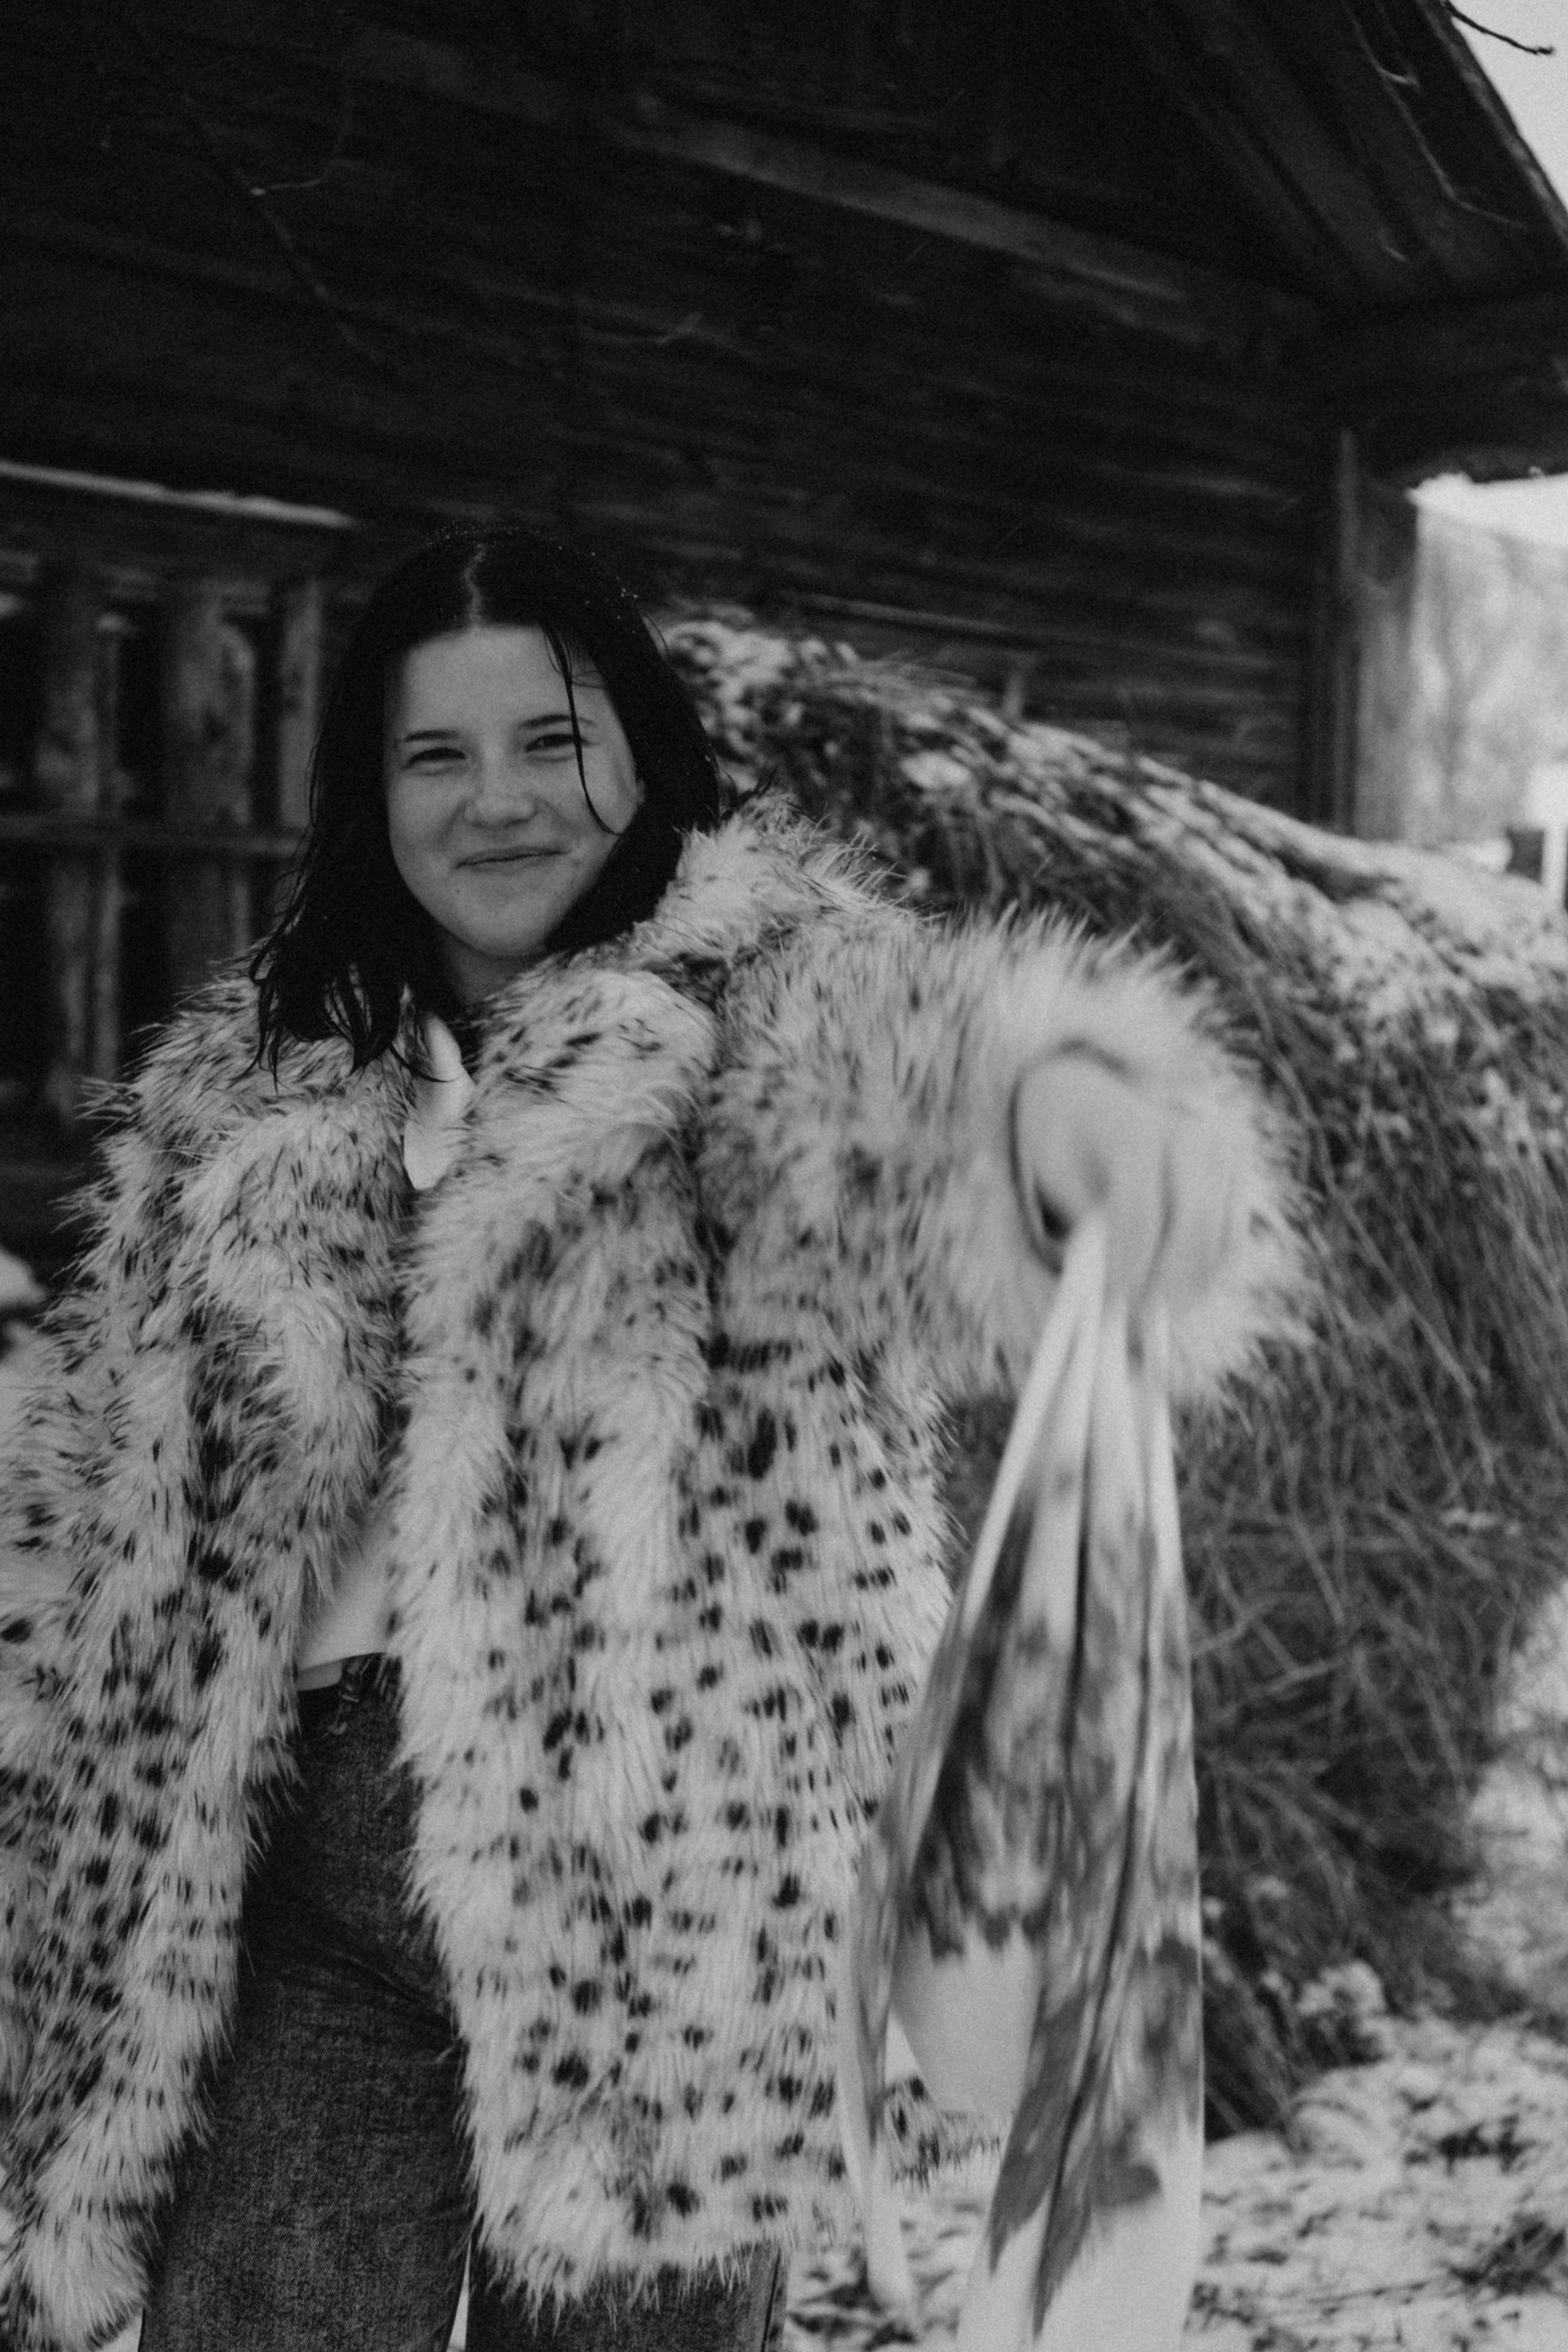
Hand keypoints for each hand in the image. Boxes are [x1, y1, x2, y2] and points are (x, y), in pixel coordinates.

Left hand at [1011, 1045, 1242, 1311]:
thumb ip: (1087, 1232)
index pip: (1140, 1208)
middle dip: (1168, 1281)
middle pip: (1196, 1225)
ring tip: (1155, 1319)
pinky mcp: (1240, 1184)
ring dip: (1192, 1287)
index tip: (1113, 1304)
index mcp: (1139, 1131)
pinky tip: (1179, 1300)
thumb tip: (1101, 1302)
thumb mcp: (1061, 1180)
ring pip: (1223, 1239)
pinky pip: (1234, 1244)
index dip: (1129, 1263)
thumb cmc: (1070, 1151)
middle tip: (1140, 1323)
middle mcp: (1192, 1137)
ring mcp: (1225, 1159)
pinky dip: (1210, 1278)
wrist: (1099, 1108)